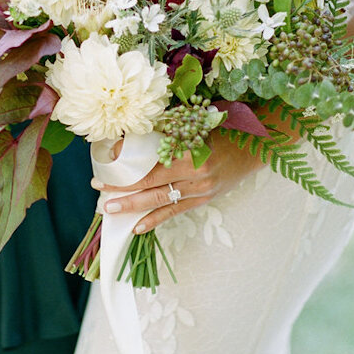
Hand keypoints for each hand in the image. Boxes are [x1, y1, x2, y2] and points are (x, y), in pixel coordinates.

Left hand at [91, 137, 260, 233]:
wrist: (253, 149)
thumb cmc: (221, 132)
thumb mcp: (193, 127)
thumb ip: (163, 134)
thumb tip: (128, 142)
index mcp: (191, 155)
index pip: (151, 167)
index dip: (128, 172)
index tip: (106, 170)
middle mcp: (196, 177)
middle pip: (152, 187)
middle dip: (124, 192)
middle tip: (100, 195)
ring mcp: (200, 192)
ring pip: (160, 202)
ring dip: (134, 207)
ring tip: (112, 210)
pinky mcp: (203, 200)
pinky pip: (174, 212)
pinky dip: (155, 219)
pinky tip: (137, 226)